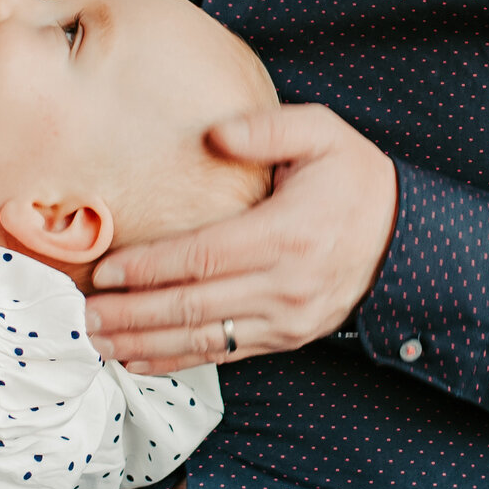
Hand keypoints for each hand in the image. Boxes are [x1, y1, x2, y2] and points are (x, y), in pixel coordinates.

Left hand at [83, 105, 397, 373]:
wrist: (403, 237)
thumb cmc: (353, 178)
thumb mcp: (322, 133)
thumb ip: (267, 128)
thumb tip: (215, 134)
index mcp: (287, 233)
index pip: (203, 257)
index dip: (149, 268)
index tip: (105, 272)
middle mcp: (285, 284)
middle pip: (194, 306)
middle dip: (133, 314)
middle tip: (85, 315)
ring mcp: (286, 319)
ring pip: (203, 338)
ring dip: (146, 344)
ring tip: (99, 341)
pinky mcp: (285, 337)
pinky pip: (223, 354)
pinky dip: (177, 360)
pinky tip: (139, 360)